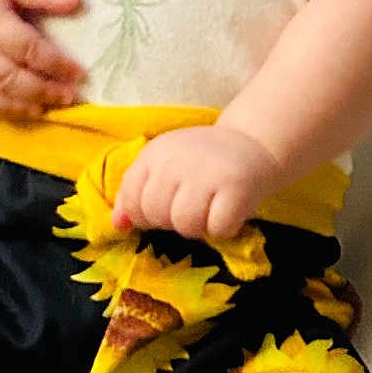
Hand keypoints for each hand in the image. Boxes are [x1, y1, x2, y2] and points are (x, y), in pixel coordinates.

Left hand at [111, 126, 284, 241]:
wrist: (254, 142)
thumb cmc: (203, 162)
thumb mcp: (163, 168)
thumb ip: (135, 194)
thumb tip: (118, 225)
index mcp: (155, 153)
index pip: (131, 198)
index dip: (143, 214)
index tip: (164, 207)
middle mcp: (176, 160)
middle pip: (155, 215)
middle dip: (171, 221)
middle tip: (192, 206)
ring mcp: (206, 173)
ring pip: (184, 225)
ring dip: (198, 227)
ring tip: (209, 209)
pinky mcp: (236, 187)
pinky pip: (217, 230)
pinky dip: (223, 229)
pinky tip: (228, 211)